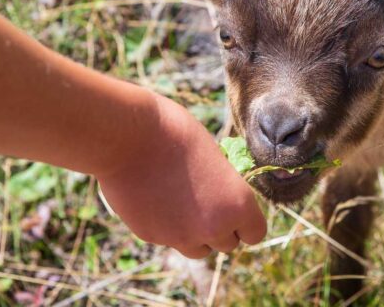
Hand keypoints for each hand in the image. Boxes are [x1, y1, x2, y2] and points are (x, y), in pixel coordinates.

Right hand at [96, 94, 266, 257]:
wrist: (128, 138)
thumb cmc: (177, 133)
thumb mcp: (215, 156)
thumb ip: (224, 185)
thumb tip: (223, 194)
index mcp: (238, 205)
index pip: (255, 234)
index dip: (247, 222)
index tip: (236, 209)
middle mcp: (213, 228)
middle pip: (227, 244)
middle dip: (222, 228)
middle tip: (210, 203)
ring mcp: (180, 236)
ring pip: (198, 249)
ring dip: (197, 234)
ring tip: (186, 205)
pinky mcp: (151, 236)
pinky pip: (168, 239)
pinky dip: (167, 226)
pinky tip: (158, 200)